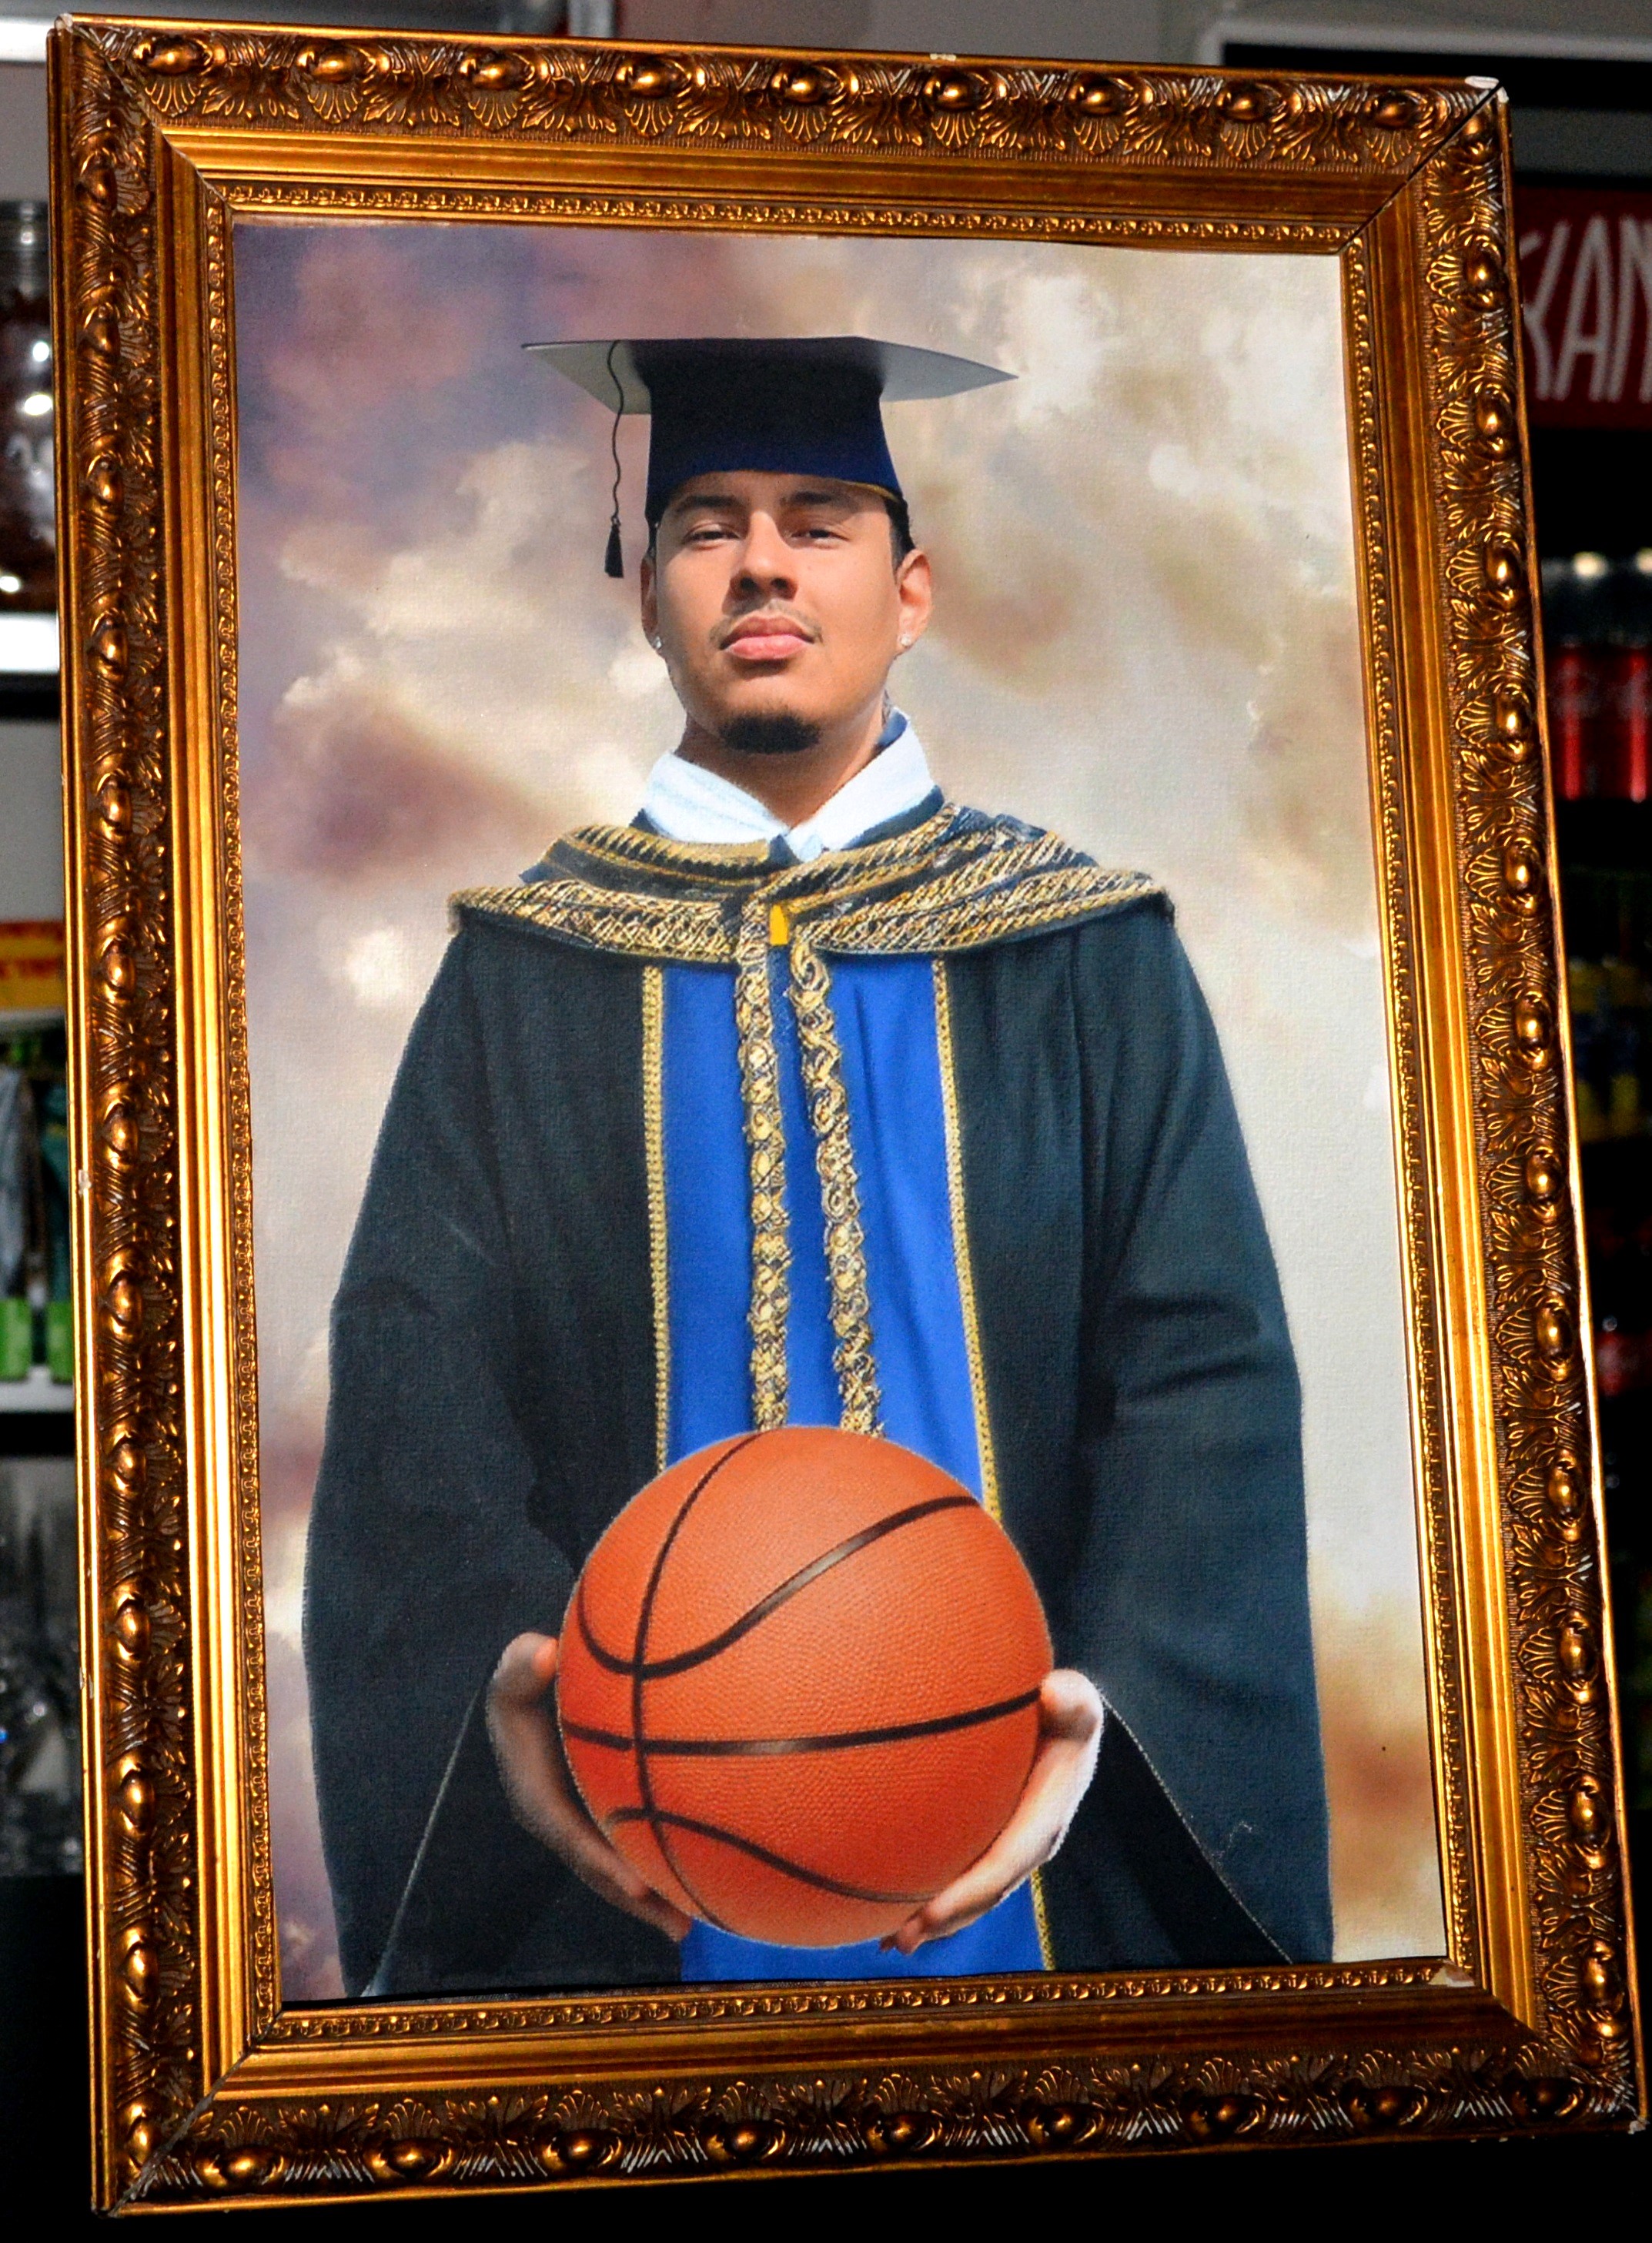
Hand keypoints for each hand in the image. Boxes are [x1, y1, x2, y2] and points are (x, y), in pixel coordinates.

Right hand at [486, 1631, 692, 1942]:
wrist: (535, 1687)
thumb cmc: (528, 1678)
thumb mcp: (516, 1670)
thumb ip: (522, 1664)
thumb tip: (542, 1652)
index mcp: (538, 1797)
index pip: (572, 1836)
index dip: (602, 1862)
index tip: (637, 1882)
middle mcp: (563, 1820)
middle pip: (601, 1868)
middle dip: (639, 1899)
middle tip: (680, 1925)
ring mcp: (585, 1822)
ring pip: (620, 1866)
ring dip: (656, 1897)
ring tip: (697, 1924)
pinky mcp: (607, 1814)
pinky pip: (636, 1842)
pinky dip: (667, 1861)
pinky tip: (711, 1878)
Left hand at [883, 1668, 1103, 1956]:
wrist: (1068, 1722)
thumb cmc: (1064, 1710)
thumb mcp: (1075, 1702)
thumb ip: (1071, 1702)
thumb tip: (1053, 1693)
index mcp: (1042, 1823)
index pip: (1001, 1868)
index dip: (965, 1896)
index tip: (930, 1914)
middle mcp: (1025, 1846)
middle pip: (980, 1896)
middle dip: (941, 1921)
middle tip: (897, 1941)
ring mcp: (1007, 1847)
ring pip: (967, 1894)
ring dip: (930, 1919)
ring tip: (888, 1943)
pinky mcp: (990, 1841)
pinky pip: (958, 1872)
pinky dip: (927, 1892)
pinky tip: (885, 1907)